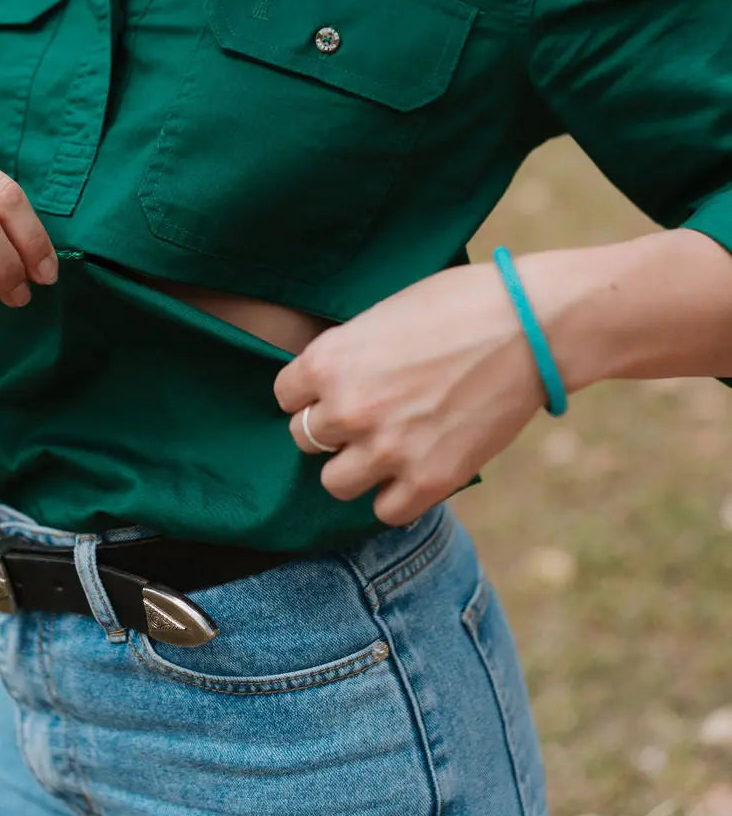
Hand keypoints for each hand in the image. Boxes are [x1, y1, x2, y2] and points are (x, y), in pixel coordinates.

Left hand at [272, 261, 546, 525]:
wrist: (529, 326)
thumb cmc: (459, 304)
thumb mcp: (383, 315)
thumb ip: (349, 355)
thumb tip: (332, 382)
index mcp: (330, 361)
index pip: (286, 396)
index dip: (311, 393)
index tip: (335, 390)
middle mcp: (348, 408)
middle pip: (305, 439)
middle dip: (332, 429)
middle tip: (367, 417)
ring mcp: (387, 449)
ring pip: (335, 482)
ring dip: (356, 468)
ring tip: (385, 448)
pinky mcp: (429, 480)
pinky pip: (385, 511)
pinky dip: (396, 496)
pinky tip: (414, 470)